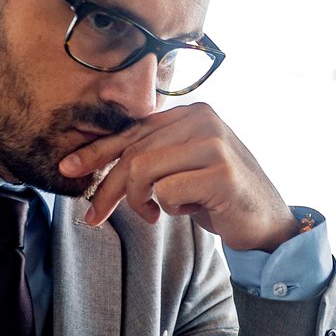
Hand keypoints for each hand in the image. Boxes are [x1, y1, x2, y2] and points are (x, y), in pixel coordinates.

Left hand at [60, 102, 296, 250]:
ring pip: (143, 170)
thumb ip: (153, 156)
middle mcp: (203, 119)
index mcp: (192, 113)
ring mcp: (214, 143)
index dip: (97, 152)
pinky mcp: (220, 172)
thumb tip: (97, 165)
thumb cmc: (219, 197)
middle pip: (133, 153)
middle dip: (108, 189)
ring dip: (140, 201)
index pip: (133, 131)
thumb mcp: (183, 168)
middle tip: (94, 216)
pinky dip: (168, 209)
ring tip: (152, 214)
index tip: (67, 169)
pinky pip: (166, 192)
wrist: (268, 222)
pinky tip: (190, 210)